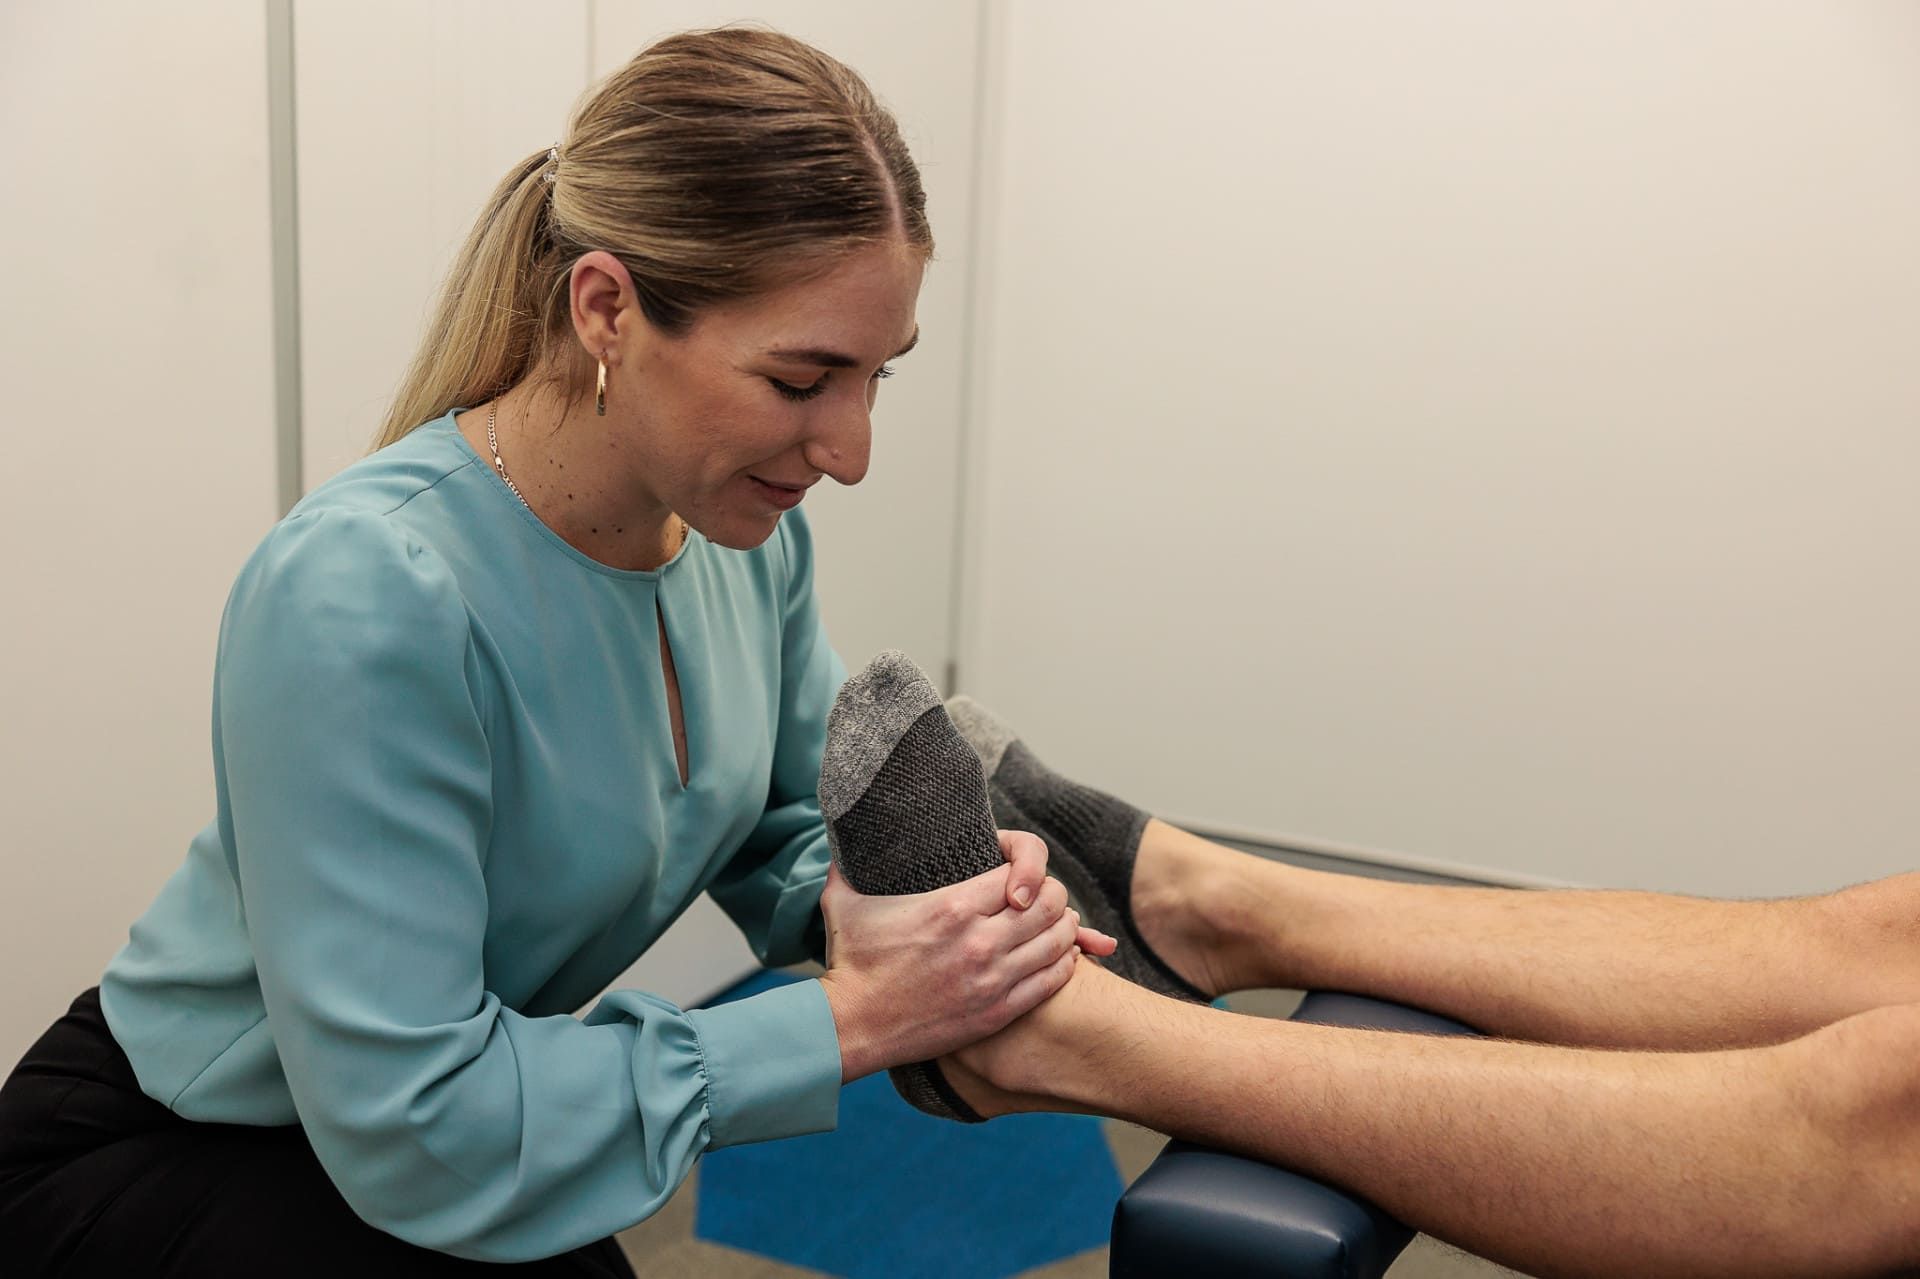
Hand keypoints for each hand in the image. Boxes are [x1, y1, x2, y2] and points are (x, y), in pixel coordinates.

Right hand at [817, 836, 1115, 1082]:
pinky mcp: (997, 1012)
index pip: (1018, 872)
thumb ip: (849, 862)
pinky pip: (1053, 980)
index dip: (1023, 867)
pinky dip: (1062, 963)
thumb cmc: (849, 962)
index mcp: (952, 907)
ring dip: (1062, 927)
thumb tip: (842, 831)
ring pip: (1058, 940)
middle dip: (1051, 894)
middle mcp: (979, 941)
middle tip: (1041, 896)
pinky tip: (1056, 956)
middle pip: (1049, 903)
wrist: (850, 1027)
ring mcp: (992, 979)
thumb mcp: (844, 900)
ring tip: (1053, 922)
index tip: (1015, 874)